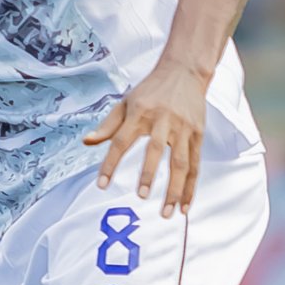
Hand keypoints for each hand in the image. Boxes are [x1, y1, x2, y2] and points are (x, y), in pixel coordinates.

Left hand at [84, 61, 210, 211]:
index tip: (101, 185)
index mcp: (139, 113)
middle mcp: (163, 121)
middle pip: (156, 150)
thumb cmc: (150, 91)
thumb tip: (86, 142)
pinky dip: (191, 188)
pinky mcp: (198, 134)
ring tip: (167, 213)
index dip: (110, 163)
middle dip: (149, 174)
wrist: (184, 71)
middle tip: (141, 196)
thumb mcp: (125, 103)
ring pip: (182, 163)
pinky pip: (196, 165)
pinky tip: (185, 206)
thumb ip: (107, 126)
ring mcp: (183, 128)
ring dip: (175, 190)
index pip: (121, 141)